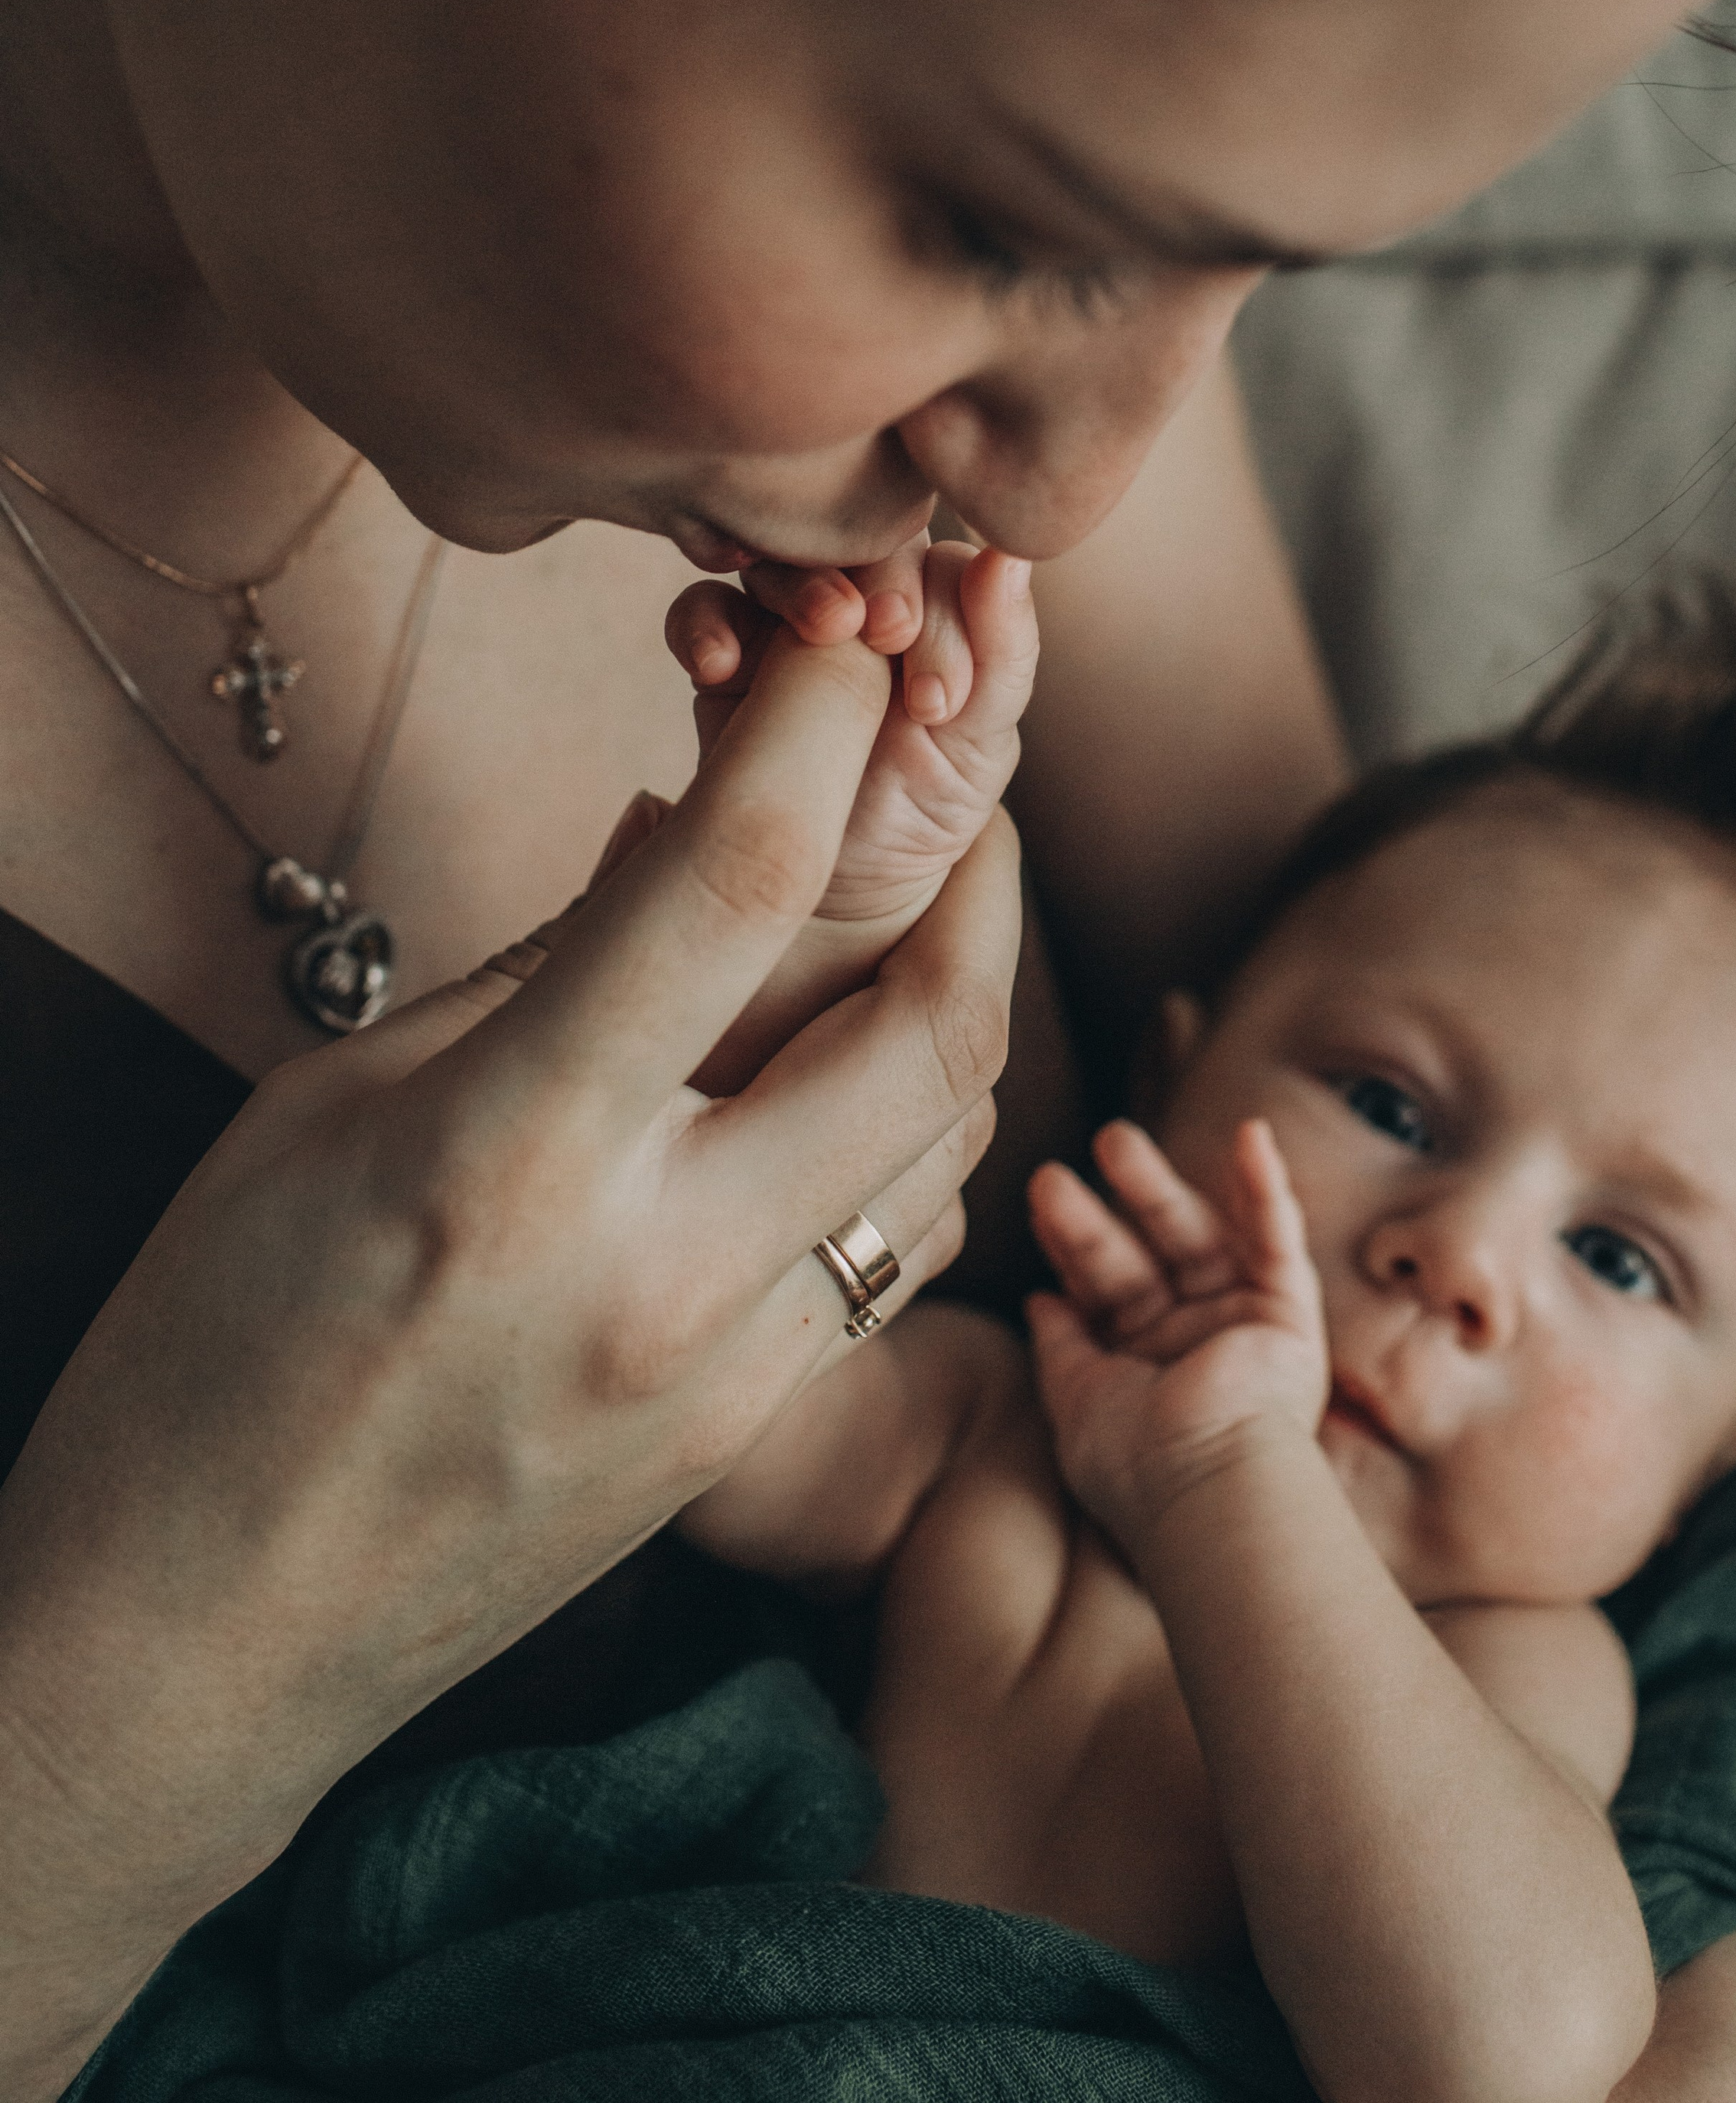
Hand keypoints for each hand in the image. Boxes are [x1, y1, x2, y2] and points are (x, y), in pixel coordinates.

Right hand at [0, 630, 1017, 2093]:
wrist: (200, 1642)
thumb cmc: (219, 1348)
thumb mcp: (342, 1106)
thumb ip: (544, 969)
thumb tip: (686, 829)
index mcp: (515, 1154)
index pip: (735, 883)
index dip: (819, 726)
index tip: (846, 647)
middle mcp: (661, 1272)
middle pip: (934, 1031)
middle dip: (981, 881)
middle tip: (961, 796)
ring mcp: (730, 1379)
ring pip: (950, 1152)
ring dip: (961, 1012)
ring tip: (925, 920)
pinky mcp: (754, 1441)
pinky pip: (894, 1253)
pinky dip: (902, 1141)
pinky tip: (842, 1084)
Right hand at [669, 544, 1036, 928]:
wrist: (846, 883)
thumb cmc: (926, 806)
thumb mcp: (981, 746)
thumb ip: (1005, 653)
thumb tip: (1013, 554)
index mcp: (939, 609)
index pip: (942, 567)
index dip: (943, 612)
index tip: (938, 702)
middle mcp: (864, 600)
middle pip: (862, 545)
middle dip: (878, 583)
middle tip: (886, 639)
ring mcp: (789, 620)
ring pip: (783, 561)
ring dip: (797, 587)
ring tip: (818, 636)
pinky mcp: (725, 655)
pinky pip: (701, 608)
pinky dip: (704, 624)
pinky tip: (718, 666)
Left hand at [1025, 1116, 1329, 1550]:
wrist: (1206, 1489)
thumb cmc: (1134, 1463)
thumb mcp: (1076, 1400)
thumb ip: (1060, 1348)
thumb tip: (1038, 1299)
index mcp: (1142, 1367)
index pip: (1104, 1287)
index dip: (1073, 1239)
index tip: (1044, 1194)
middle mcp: (1193, 1343)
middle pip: (1146, 1255)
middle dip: (1111, 1205)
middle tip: (1072, 1155)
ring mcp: (1241, 1328)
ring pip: (1198, 1238)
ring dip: (1161, 1186)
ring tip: (1115, 1137)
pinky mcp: (1288, 1320)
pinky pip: (1278, 1243)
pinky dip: (1267, 1190)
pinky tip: (1252, 1135)